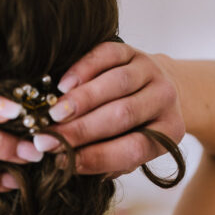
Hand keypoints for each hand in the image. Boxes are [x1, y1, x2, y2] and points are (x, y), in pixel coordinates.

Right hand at [39, 44, 184, 175]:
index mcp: (168, 133)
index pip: (134, 150)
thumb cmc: (135, 129)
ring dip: (81, 100)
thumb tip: (66, 164)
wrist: (157, 86)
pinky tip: (63, 85)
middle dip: (80, 131)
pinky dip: (83, 69)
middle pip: (122, 116)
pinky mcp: (132, 50)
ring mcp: (151, 71)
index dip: (96, 157)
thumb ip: (105, 161)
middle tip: (46, 140)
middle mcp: (165, 100)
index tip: (61, 162)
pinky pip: (107, 56)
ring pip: (116, 84)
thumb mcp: (128, 151)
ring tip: (54, 114)